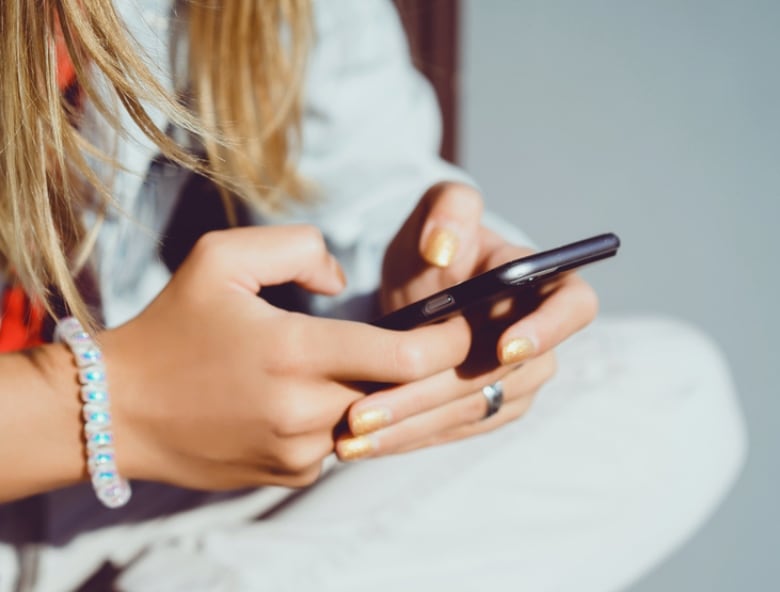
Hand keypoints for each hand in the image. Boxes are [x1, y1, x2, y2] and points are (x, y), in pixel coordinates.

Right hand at [99, 226, 471, 488]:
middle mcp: (306, 410)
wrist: (119, 409)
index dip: (449, 341)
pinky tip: (311, 394)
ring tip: (355, 358)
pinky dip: (343, 415)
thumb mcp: (222, 257)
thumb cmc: (172, 326)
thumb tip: (346, 277)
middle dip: (425, 366)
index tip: (461, 322)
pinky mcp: (292, 473)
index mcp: (296, 351)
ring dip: (378, 389)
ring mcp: (300, 450)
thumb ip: (299, 247)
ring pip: (374, 417)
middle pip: (401, 390)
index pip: (409, 357)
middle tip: (430, 336)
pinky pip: (343, 441)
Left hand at [335, 183, 597, 458]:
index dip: (548, 329)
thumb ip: (449, 208)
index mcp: (543, 285)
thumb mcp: (439, 209)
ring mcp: (517, 381)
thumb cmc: (437, 244)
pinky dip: (408, 437)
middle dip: (434, 392)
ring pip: (471, 410)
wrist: (419, 290)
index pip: (573, 307)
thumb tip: (444, 246)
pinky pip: (452, 429)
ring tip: (353, 436)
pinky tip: (365, 445)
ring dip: (412, 425)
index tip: (506, 347)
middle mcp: (539, 339)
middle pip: (503, 375)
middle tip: (369, 409)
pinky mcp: (487, 410)